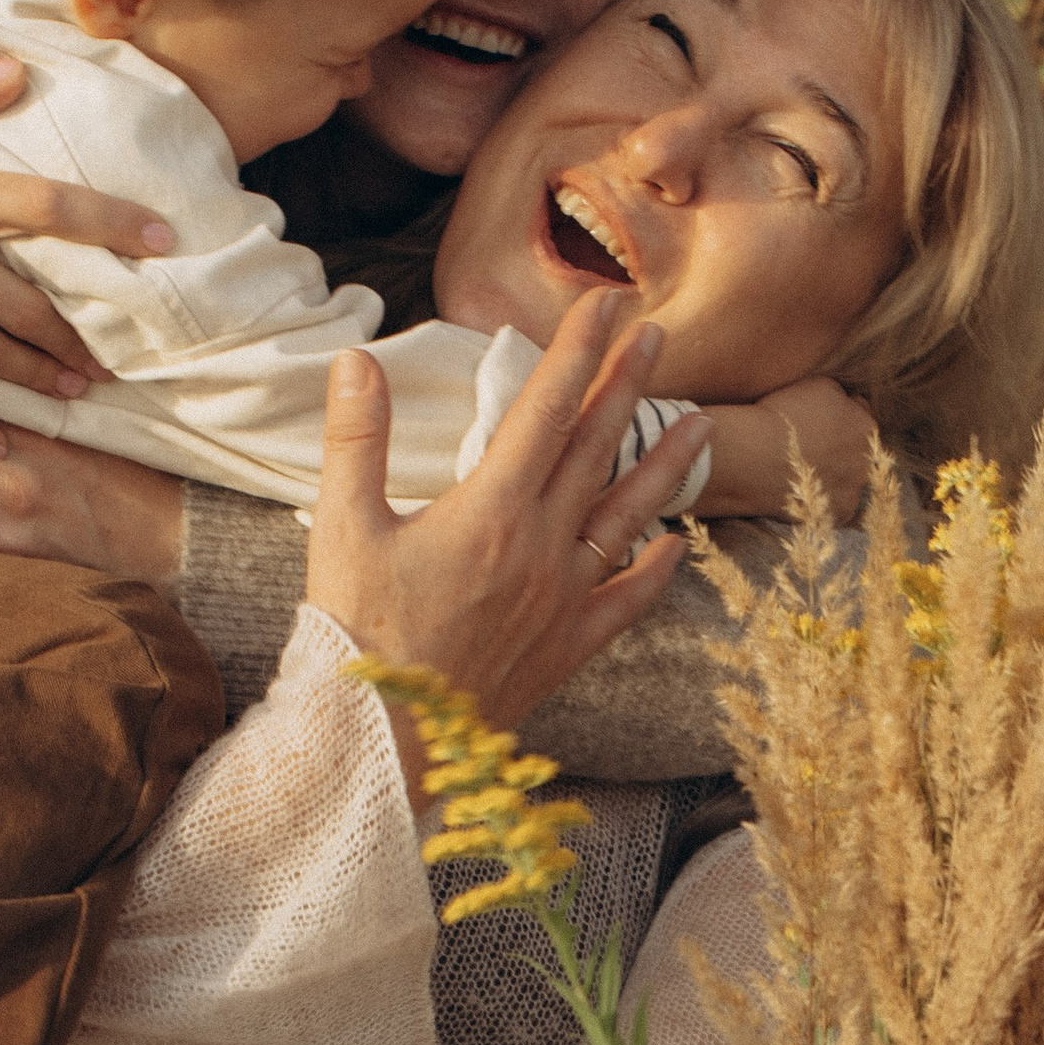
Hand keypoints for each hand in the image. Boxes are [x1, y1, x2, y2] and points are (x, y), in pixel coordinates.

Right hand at [307, 291, 709, 760]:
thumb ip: (357, 439)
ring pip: (627, 514)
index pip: (544, 408)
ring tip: (702, 418)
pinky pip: (626, 598)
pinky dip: (656, 568)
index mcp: (490, 510)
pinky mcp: (567, 646)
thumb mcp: (341, 527)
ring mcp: (563, 598)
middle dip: (626, 383)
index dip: (576, 349)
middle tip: (655, 333)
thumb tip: (355, 360)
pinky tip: (678, 542)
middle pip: (596, 448)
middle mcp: (541, 547)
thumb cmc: (354, 633)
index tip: (604, 303)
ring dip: (664, 461)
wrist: (382, 742)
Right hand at [698, 377, 877, 528]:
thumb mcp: (818, 386)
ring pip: (847, 479)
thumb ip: (841, 396)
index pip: (859, 416)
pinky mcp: (840, 513)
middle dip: (840, 447)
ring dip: (833, 475)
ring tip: (802, 471)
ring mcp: (856, 489)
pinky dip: (822, 500)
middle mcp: (869, 459)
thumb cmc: (783, 417)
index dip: (837, 417)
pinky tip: (802, 491)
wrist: (754, 457)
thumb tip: (846, 402)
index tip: (817, 422)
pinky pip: (835, 505)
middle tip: (810, 447)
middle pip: (857, 450)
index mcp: (866, 426)